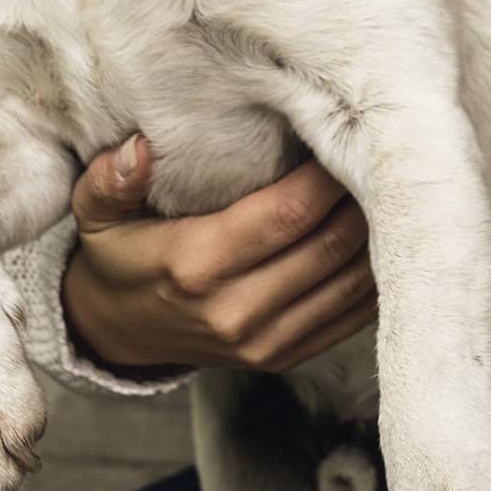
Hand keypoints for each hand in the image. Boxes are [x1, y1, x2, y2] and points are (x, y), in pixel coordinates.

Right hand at [61, 137, 376, 373]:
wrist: (118, 333)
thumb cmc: (120, 254)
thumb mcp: (99, 214)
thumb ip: (111, 179)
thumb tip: (138, 148)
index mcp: (196, 264)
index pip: (287, 214)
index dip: (326, 175)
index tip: (345, 134)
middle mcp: (237, 311)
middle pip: (331, 245)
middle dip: (364, 196)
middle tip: (383, 150)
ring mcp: (266, 342)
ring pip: (353, 281)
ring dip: (379, 233)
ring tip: (391, 186)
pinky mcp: (285, 356)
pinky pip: (353, 316)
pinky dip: (377, 274)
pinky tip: (384, 234)